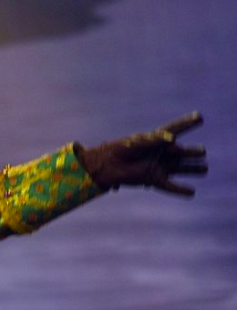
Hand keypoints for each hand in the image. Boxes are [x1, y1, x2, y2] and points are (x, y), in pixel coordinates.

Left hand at [76, 112, 206, 195]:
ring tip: (205, 169)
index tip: (200, 117)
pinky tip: (191, 192)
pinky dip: (180, 190)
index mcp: (157, 139)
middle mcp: (160, 153)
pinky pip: (169, 186)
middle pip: (181, 152)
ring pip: (180, 168)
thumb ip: (156, 139)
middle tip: (202, 151)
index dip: (188, 122)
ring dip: (192, 169)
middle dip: (192, 152)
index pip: (176, 129)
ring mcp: (158, 166)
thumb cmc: (120, 150)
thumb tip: (173, 140)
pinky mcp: (152, 179)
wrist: (104, 166)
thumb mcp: (138, 142)